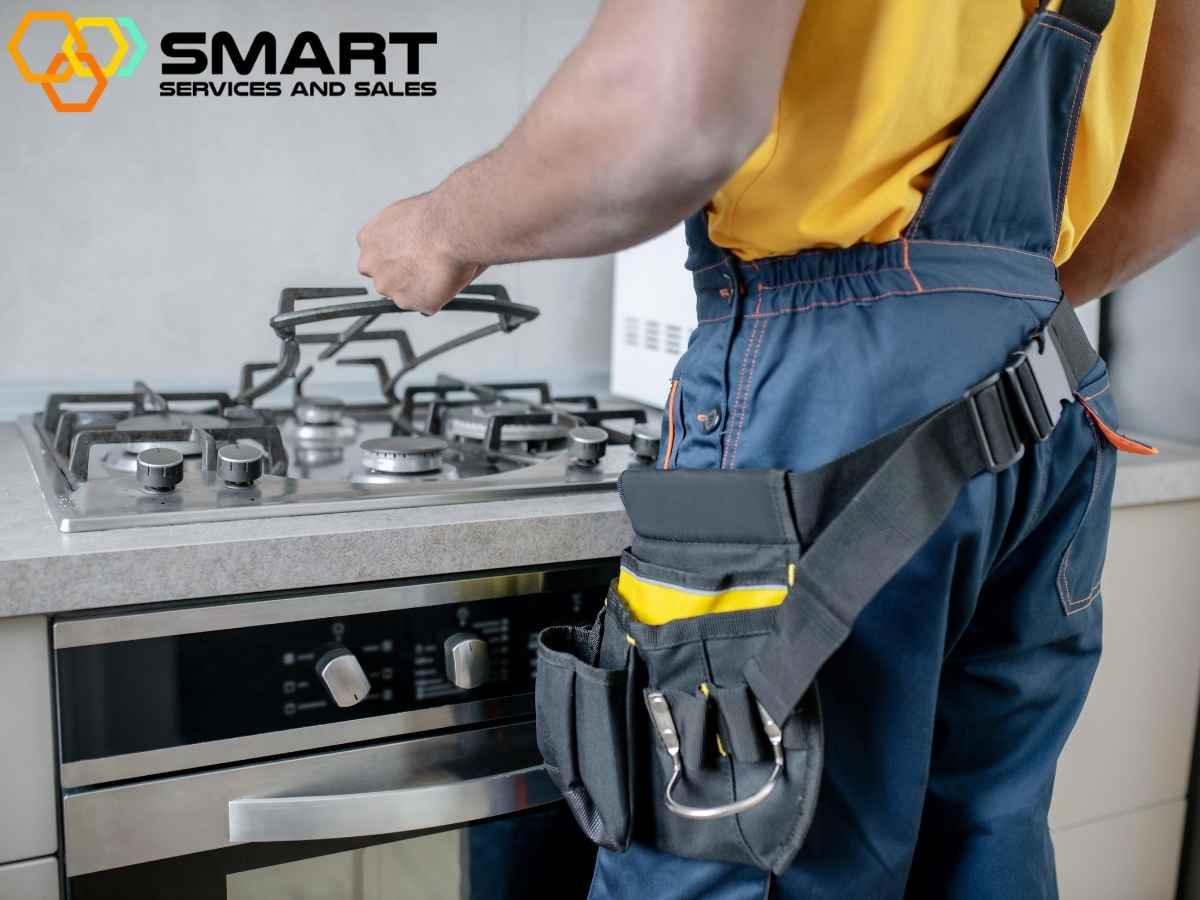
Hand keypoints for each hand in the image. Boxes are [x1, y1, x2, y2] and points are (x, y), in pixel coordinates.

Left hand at [357, 193, 484, 314]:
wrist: (450, 229)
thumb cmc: (435, 217)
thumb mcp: (406, 216)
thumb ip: (399, 236)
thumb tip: (411, 242)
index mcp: (368, 239)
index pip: (375, 257)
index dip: (395, 258)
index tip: (409, 256)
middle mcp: (372, 265)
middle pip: (385, 278)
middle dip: (404, 276)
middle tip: (426, 266)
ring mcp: (389, 287)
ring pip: (404, 294)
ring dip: (419, 288)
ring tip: (440, 270)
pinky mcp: (410, 302)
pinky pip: (425, 305)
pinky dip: (436, 298)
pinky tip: (446, 279)